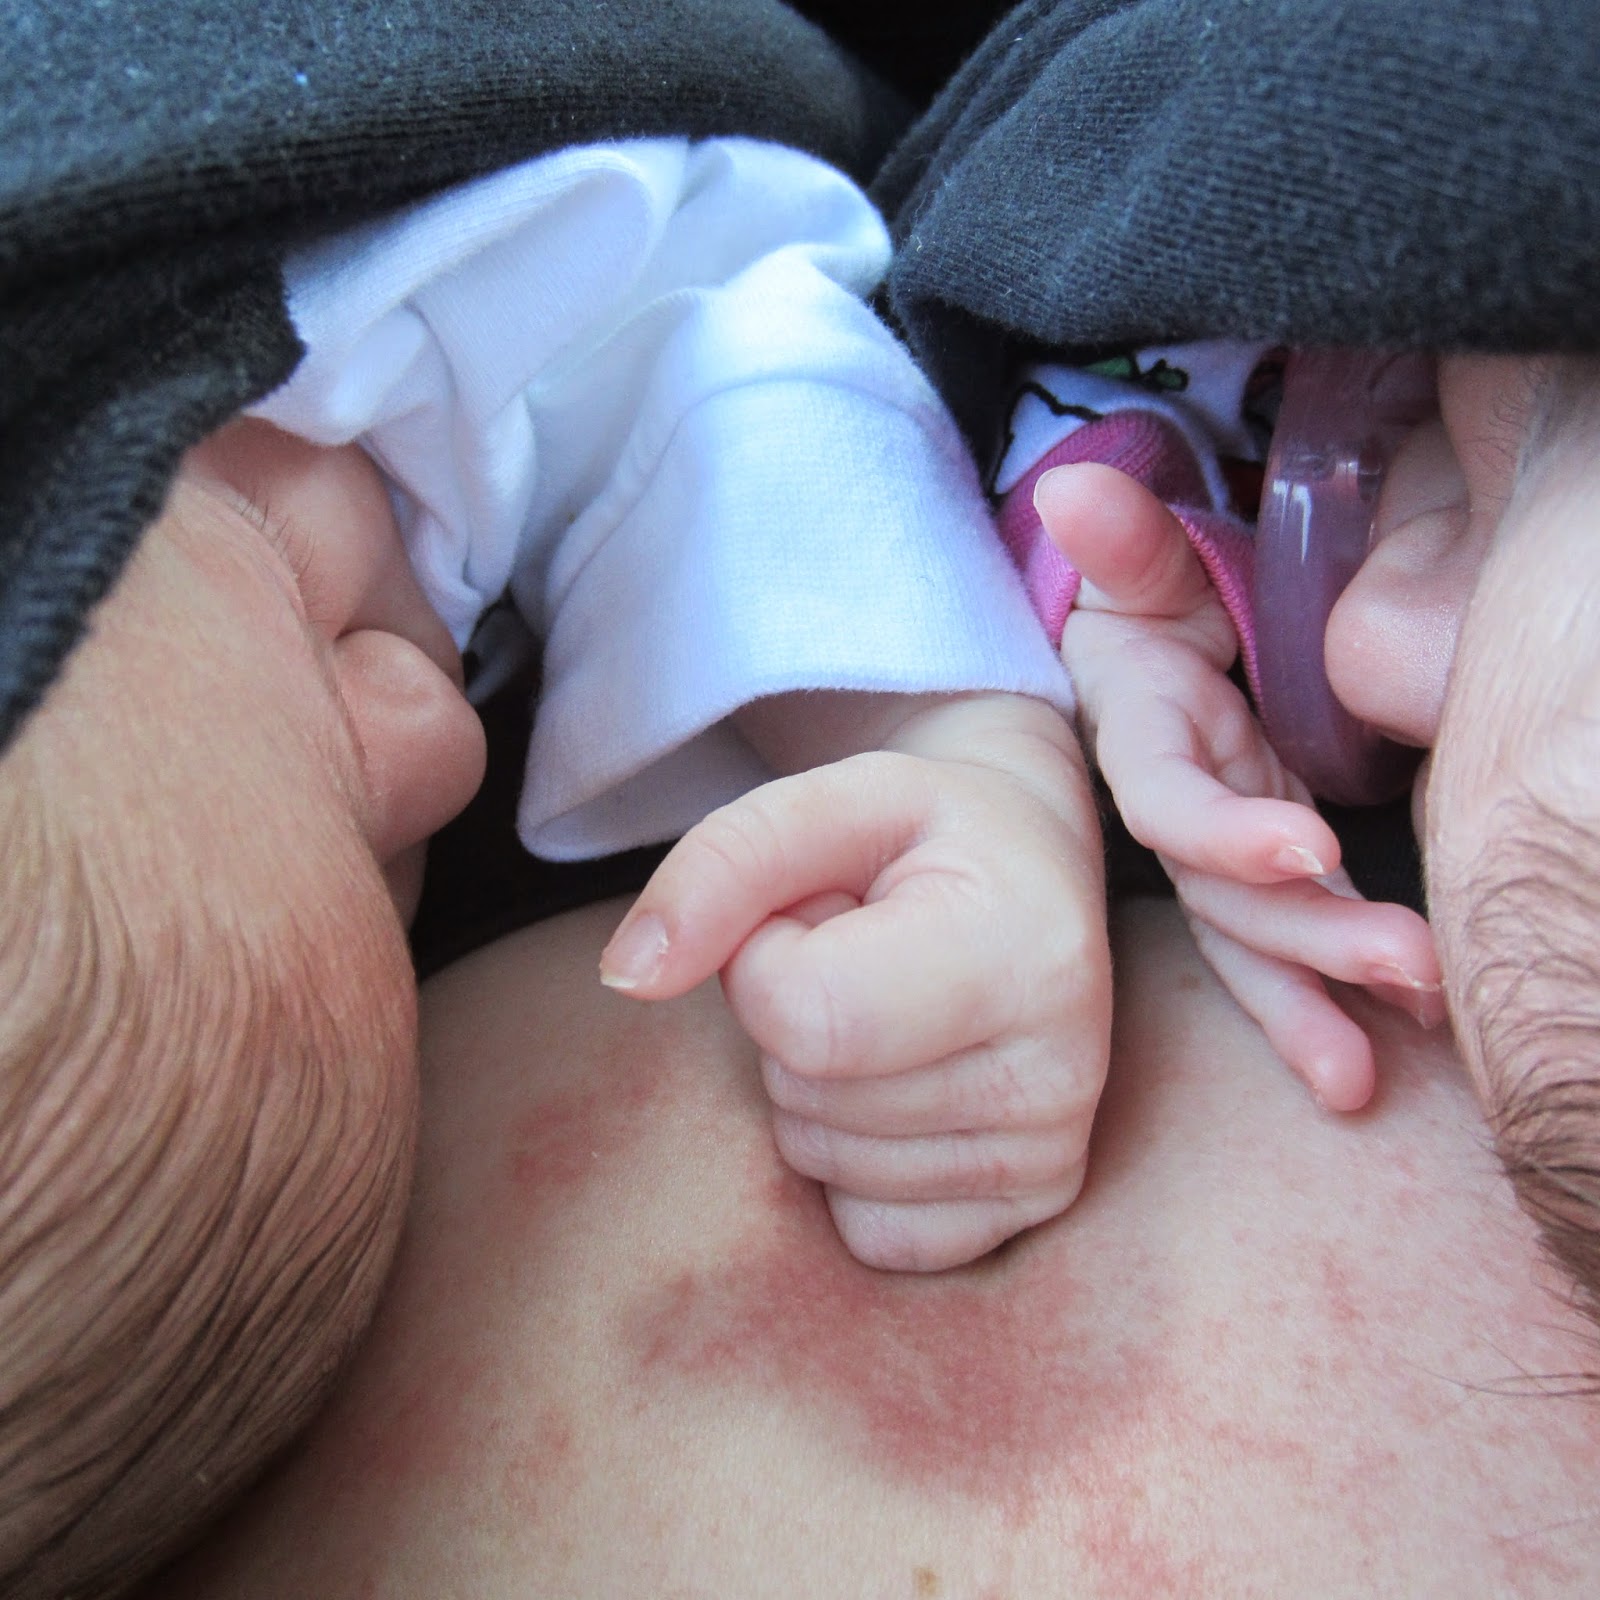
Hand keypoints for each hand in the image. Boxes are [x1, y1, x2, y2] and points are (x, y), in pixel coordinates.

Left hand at [599, 694, 1111, 1271]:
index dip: (763, 956)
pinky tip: (909, 1073)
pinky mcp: (1031, 1206)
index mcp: (1023, 951)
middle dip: (791, 1015)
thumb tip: (627, 976)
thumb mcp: (826, 803)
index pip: (804, 1015)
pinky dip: (851, 1158)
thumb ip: (721, 865)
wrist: (1031, 875)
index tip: (818, 909)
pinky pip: (865, 1229)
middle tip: (869, 951)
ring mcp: (1050, 1153)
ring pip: (821, 1162)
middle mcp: (1060, 1070)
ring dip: (818, 1080)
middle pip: (804, 1090)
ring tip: (893, 1001)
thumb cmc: (919, 834)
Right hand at [1037, 463, 1442, 1111]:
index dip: (1222, 830)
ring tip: (1378, 1069)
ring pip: (1254, 944)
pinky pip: (1288, 942)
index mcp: (1142, 738)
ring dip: (1316, 1000)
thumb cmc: (1147, 594)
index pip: (1167, 800)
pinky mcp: (1266, 865)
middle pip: (1225, 899)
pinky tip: (1404, 1033)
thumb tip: (1070, 491)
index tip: (1309, 846)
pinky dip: (1332, 995)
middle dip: (1310, 941)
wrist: (1148, 640)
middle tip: (1413, 970)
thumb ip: (1123, 537)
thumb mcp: (1138, 561)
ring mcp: (1221, 848)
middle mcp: (1178, 812)